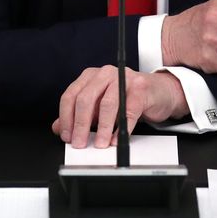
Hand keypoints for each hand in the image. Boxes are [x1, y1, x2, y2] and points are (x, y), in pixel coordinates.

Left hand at [51, 66, 188, 148]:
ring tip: (99, 144)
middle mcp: (105, 74)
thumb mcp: (99, 106)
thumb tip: (58, 128)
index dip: (66, 118)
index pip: (71, 95)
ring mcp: (124, 78)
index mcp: (91, 76)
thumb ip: (79, 115)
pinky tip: (116, 138)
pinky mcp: (141, 88)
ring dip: (102, 128)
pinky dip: (122, 127)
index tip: (66, 136)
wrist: (158, 91)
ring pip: (108, 104)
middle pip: (86, 98)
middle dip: (81, 124)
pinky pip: (129, 110)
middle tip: (79, 143)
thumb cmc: (127, 98)